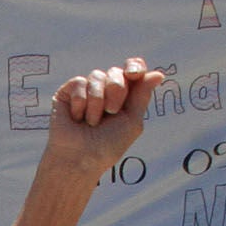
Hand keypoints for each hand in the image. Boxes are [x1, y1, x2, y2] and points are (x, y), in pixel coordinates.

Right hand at [42, 59, 166, 175]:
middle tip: (111, 111)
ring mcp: (86, 90)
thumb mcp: (132, 121)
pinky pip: (79, 82)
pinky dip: (81, 102)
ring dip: (98, 102)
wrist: (80, 158)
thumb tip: (158, 74)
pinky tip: (77, 117)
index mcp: (124, 96)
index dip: (135, 67)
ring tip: (92, 122)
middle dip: (116, 90)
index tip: (134, 74)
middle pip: (116, 72)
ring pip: (97, 76)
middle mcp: (106, 90)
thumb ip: (143, 96)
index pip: (132, 70)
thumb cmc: (107, 146)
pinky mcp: (68, 92)